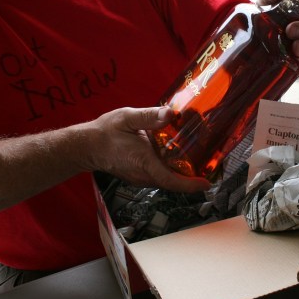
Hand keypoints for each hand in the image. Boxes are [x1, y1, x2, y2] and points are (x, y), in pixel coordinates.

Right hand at [81, 107, 210, 193]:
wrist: (86, 146)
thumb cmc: (105, 132)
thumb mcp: (127, 117)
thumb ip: (149, 116)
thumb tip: (170, 114)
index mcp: (144, 162)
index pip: (171, 180)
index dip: (190, 184)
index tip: (206, 183)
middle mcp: (144, 174)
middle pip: (174, 181)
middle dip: (193, 176)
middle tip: (213, 166)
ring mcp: (141, 177)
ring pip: (168, 178)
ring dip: (183, 172)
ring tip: (201, 159)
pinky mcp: (139, 174)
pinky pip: (160, 174)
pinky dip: (173, 168)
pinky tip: (179, 155)